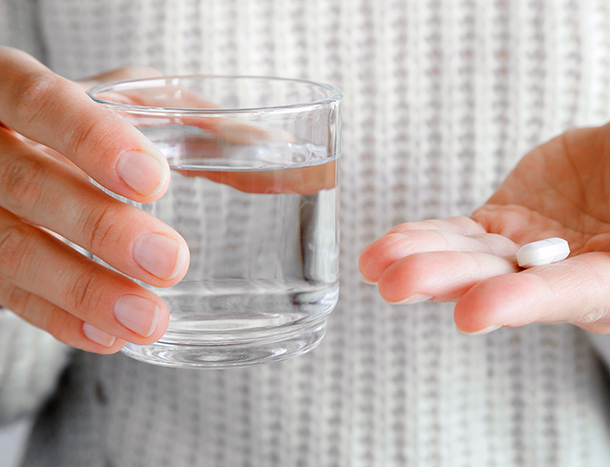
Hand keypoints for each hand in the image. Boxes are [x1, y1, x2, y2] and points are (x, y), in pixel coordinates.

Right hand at [0, 47, 189, 352]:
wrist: (10, 141)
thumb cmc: (86, 119)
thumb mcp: (132, 103)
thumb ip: (199, 123)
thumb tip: (281, 155)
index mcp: (14, 88)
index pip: (41, 103)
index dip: (90, 139)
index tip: (154, 179)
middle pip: (25, 183)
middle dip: (99, 226)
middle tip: (170, 261)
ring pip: (9, 250)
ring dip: (81, 290)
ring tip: (147, 318)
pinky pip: (7, 294)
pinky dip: (58, 319)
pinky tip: (109, 337)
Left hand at [359, 98, 609, 333]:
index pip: (581, 294)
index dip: (527, 302)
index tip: (473, 310)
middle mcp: (581, 278)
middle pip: (512, 286)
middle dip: (451, 283)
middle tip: (396, 283)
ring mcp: (536, 255)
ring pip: (476, 264)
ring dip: (424, 263)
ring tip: (375, 264)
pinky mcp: (506, 230)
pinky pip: (461, 238)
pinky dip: (425, 239)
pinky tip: (385, 248)